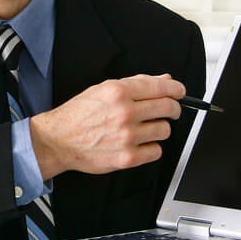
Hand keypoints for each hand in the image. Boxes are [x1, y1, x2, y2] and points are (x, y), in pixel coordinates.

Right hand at [30, 74, 184, 180]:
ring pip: (165, 130)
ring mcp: (127, 137)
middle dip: (173, 108)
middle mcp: (125, 113)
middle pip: (168, 108)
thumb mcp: (104, 89)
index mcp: (119, 91)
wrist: (60, 140)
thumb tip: (164, 81)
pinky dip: (151, 147)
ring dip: (160, 128)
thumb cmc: (80, 114)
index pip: (161, 88)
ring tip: (147, 127)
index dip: (177, 90)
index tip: (181, 92)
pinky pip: (156, 152)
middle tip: (170, 110)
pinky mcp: (127, 158)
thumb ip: (136, 84)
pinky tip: (140, 143)